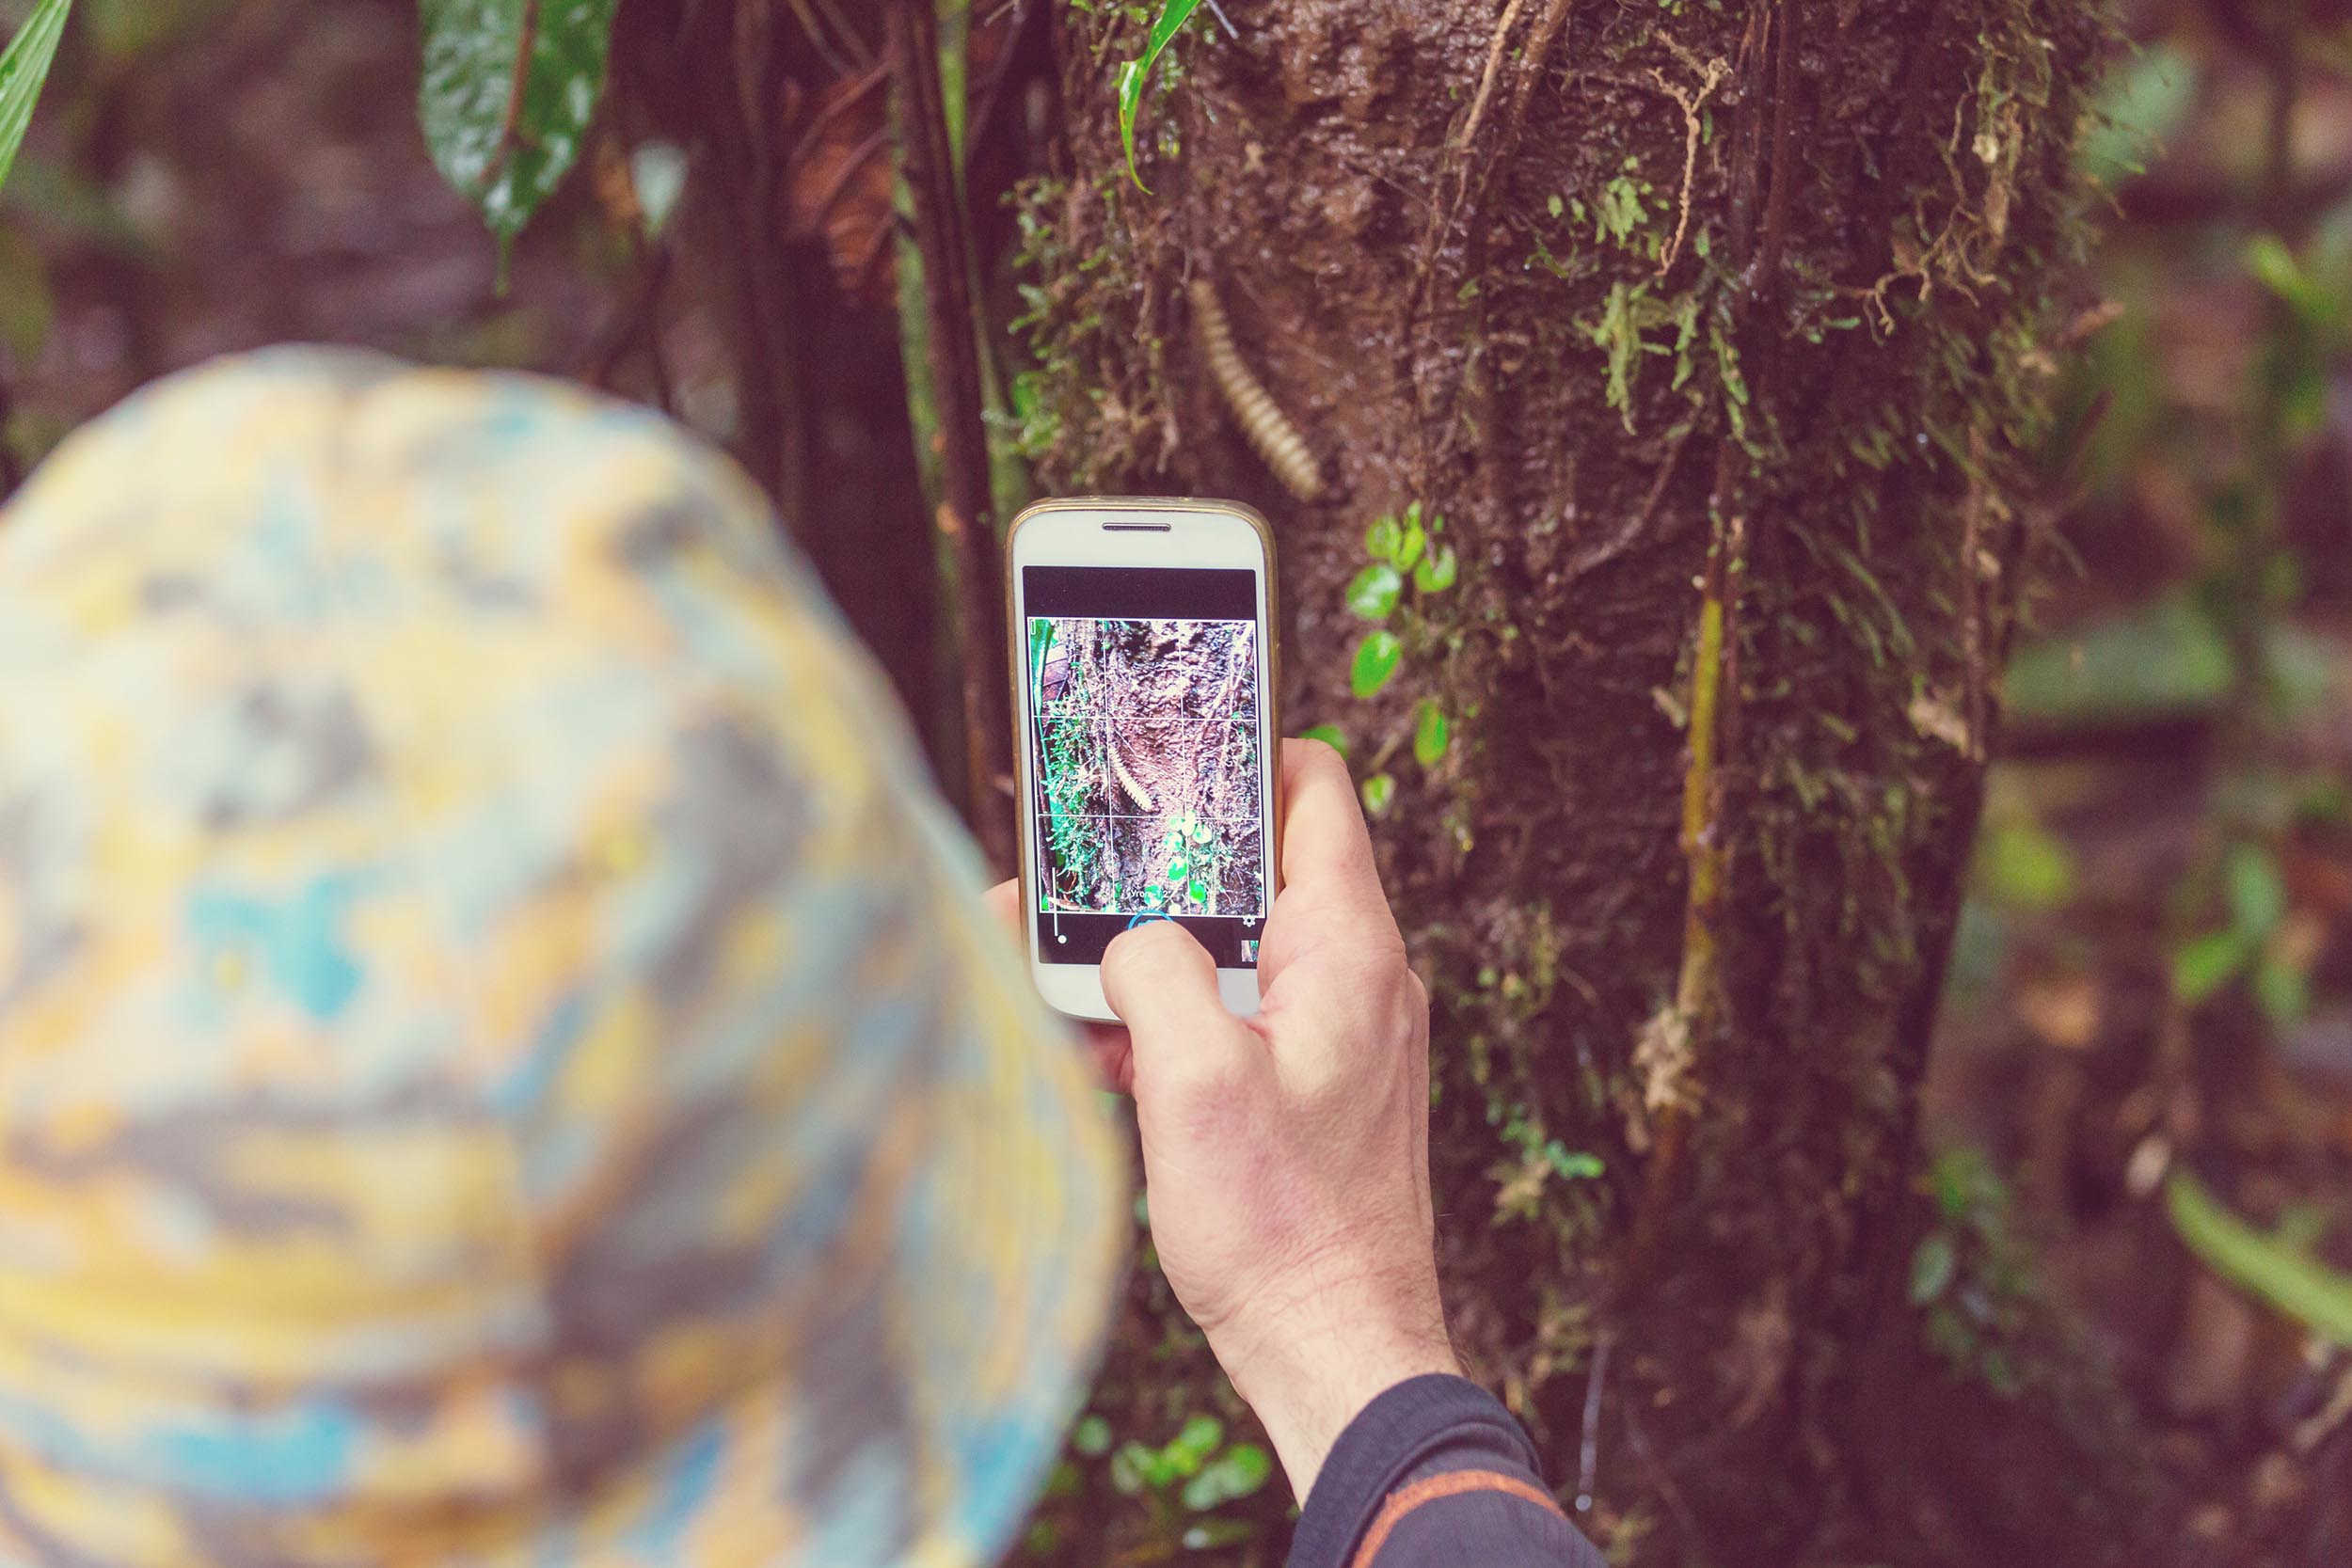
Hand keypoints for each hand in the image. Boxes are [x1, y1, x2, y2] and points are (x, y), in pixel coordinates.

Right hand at [996, 740, 1457, 1496]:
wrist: (1338, 1354)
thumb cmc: (1282, 1230)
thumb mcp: (1192, 1083)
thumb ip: (1153, 971)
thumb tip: (1130, 939)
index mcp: (1349, 951)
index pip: (1311, 791)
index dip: (1238, 753)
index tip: (1159, 757)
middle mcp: (1356, 979)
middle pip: (1251, 872)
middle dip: (1154, 873)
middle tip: (1067, 880)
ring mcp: (1336, 1035)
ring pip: (1230, 953)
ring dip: (1145, 960)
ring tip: (1054, 978)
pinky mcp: (1309, 1091)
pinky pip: (1232, 1022)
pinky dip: (1168, 1025)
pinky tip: (1097, 1055)